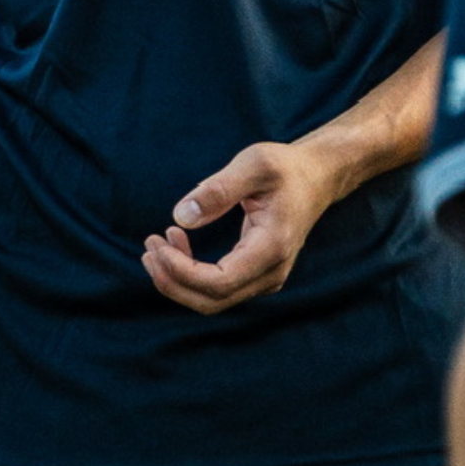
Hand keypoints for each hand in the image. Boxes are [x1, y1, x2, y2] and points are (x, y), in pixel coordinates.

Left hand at [141, 138, 337, 312]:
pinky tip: (177, 242)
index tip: (158, 244)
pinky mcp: (257, 274)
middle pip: (212, 301)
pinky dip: (191, 273)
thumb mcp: (254, 164)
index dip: (181, 272)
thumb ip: (218, 190)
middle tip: (148, 246)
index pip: (219, 283)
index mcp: (271, 248)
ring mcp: (265, 278)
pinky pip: (218, 287)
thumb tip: (180, 217)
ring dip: (178, 278)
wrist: (317, 178)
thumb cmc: (285, 168)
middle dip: (172, 281)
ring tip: (156, 243)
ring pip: (213, 300)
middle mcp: (271, 272)